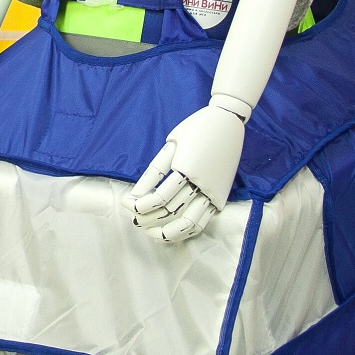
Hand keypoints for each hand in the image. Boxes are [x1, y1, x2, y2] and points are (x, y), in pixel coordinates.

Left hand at [130, 100, 245, 244]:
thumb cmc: (196, 127)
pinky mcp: (220, 197)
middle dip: (146, 218)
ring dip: (166, 233)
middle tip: (132, 216)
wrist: (228, 121)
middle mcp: (201, 184)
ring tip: (150, 232)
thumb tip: (136, 193)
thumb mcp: (171, 143)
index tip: (126, 202)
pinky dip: (185, 231)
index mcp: (186, 168)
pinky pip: (203, 222)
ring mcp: (213, 193)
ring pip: (187, 224)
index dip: (138, 205)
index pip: (158, 199)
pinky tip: (170, 231)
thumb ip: (154, 171)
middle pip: (169, 212)